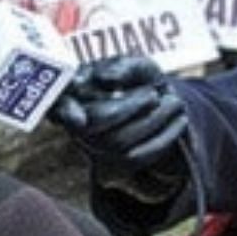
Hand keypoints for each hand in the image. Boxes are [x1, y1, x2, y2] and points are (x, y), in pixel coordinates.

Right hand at [50, 55, 188, 177]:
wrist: (162, 108)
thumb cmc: (142, 82)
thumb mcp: (137, 66)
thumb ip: (122, 67)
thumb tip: (106, 80)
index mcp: (72, 96)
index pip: (57, 105)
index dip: (64, 112)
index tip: (80, 118)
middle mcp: (77, 126)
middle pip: (94, 123)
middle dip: (129, 108)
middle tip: (154, 94)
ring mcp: (93, 151)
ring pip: (118, 142)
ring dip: (154, 120)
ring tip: (174, 103)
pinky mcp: (114, 169)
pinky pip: (138, 158)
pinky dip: (164, 137)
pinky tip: (179, 121)